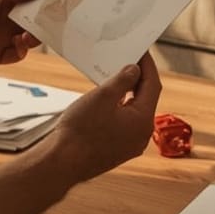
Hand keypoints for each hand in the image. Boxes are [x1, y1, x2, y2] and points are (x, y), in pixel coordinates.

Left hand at [0, 0, 44, 69]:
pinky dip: (23, 48)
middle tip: (56, 10)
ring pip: (31, 32)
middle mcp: (5, 12)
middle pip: (34, 10)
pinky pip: (19, 52)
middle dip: (45, 9)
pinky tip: (20, 42)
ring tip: (34, 31)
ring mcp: (3, 33)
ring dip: (37, 32)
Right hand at [40, 54, 162, 182]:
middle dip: (137, 79)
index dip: (147, 65)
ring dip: (127, 94)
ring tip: (114, 78)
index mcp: (143, 121)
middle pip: (145, 99)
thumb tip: (135, 70)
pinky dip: (119, 109)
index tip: (141, 51)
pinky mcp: (117, 151)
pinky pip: (123, 125)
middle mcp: (141, 136)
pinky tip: (106, 102)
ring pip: (134, 113)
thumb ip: (122, 80)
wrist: (62, 163)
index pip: (153, 85)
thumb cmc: (80, 131)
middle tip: (127, 60)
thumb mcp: (102, 96)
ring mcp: (130, 146)